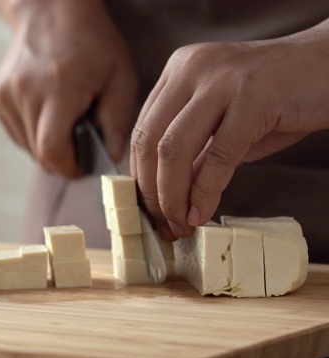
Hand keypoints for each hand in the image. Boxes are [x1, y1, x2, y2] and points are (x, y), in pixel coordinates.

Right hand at [0, 0, 137, 176]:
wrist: (50, 12)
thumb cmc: (92, 45)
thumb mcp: (120, 77)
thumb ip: (118, 121)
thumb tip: (110, 158)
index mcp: (59, 88)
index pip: (52, 150)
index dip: (70, 168)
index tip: (85, 166)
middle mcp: (25, 92)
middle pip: (40, 153)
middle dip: (63, 158)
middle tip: (81, 144)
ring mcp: (4, 95)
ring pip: (27, 147)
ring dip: (48, 145)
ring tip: (64, 120)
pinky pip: (16, 134)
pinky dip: (33, 133)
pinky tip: (47, 111)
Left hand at [130, 19, 328, 239]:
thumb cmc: (280, 97)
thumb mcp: (223, 123)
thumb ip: (192, 151)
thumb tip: (163, 195)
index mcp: (179, 69)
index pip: (142, 130)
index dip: (139, 176)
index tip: (146, 210)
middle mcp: (191, 68)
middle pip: (149, 141)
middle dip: (150, 192)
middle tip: (162, 225)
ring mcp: (221, 80)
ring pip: (173, 150)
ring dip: (171, 197)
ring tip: (180, 225)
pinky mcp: (253, 98)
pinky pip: (217, 157)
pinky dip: (204, 193)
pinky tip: (202, 215)